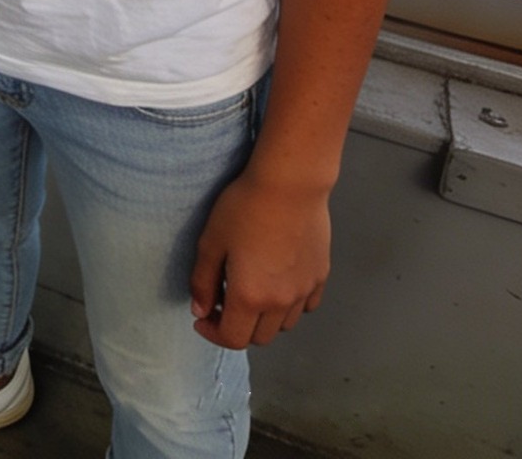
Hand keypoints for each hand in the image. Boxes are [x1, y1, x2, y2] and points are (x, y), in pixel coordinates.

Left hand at [189, 171, 329, 348]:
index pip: (232, 338)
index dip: (213, 333)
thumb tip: (200, 311)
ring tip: (252, 290)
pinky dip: (290, 305)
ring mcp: (304, 291)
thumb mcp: (211, 241)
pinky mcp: (321, 276)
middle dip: (237, 327)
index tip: (202, 318)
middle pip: (259, 337)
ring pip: (283, 325)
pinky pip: (306, 306)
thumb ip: (202, 281)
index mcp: (249, 297)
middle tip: (223, 302)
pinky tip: (279, 282)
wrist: (289, 184)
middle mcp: (280, 303)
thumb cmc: (244, 208)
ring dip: (264, 318)